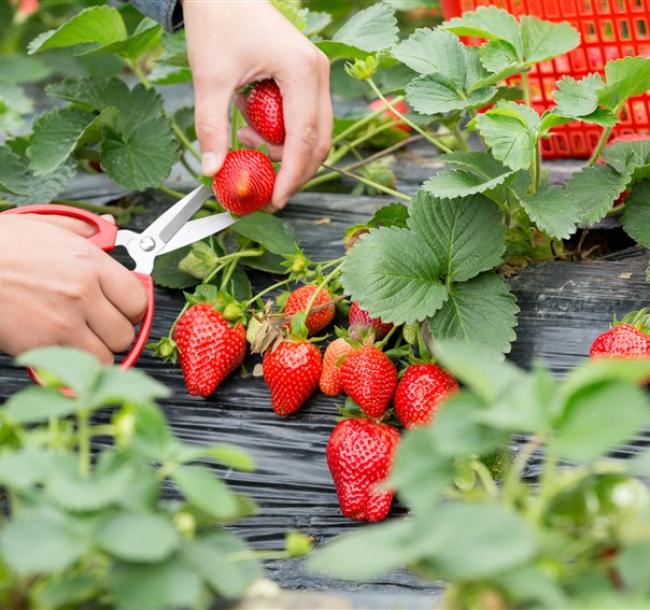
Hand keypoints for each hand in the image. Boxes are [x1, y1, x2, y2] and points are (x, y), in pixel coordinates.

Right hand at [0, 215, 147, 363]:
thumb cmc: (0, 246)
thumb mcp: (44, 226)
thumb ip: (83, 229)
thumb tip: (109, 227)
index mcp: (90, 263)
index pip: (138, 299)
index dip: (132, 309)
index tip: (122, 310)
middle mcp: (83, 294)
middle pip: (126, 332)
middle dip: (114, 332)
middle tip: (97, 326)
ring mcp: (64, 323)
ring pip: (107, 356)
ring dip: (96, 352)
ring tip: (78, 339)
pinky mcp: (43, 347)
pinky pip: (78, 368)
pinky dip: (73, 365)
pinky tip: (61, 350)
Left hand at [183, 0, 331, 209]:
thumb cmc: (218, 21)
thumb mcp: (210, 78)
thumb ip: (212, 127)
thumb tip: (213, 170)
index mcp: (301, 71)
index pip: (304, 138)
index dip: (292, 174)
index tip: (277, 199)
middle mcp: (317, 73)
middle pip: (319, 141)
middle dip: (294, 170)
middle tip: (267, 190)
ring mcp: (315, 75)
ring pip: (314, 133)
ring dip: (286, 151)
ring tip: (248, 141)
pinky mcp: (307, 77)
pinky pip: (304, 119)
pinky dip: (284, 134)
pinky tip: (255, 125)